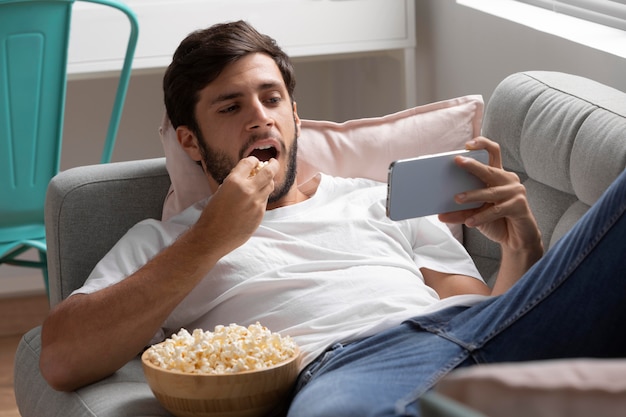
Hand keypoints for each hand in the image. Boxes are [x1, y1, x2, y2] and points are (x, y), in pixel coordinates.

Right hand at [194, 156, 277, 254]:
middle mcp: (247, 190)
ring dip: (268, 181)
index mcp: (234, 181)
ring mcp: (256, 202)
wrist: (213, 237)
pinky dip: (262, 196)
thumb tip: (247, 176)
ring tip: (265, 181)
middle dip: (273, 165)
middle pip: (269, 172)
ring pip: (270, 186)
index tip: (255, 161)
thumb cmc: (212, 214)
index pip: (249, 162)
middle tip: (273, 162)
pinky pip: (265, 200)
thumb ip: (235, 182)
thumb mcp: (221, 191)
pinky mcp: (260, 213)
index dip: (253, 160)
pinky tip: (255, 199)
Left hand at [438, 137, 541, 253]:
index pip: (493, 151)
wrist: (515, 239)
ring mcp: (516, 192)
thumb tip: (440, 213)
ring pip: (490, 192)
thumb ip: (462, 209)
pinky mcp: (519, 206)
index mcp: (497, 175)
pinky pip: (496, 210)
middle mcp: (508, 180)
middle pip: (489, 169)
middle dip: (472, 165)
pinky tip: (470, 222)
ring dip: (472, 195)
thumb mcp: (476, 212)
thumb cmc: (495, 221)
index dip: (482, 144)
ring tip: (457, 199)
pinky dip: (481, 216)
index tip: (467, 145)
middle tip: (457, 161)